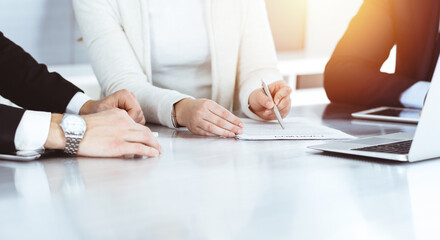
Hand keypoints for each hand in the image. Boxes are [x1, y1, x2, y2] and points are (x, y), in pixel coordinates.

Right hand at [44, 109, 161, 157]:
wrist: (72, 131)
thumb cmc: (82, 128)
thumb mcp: (103, 119)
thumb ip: (114, 124)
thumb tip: (121, 135)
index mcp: (119, 115)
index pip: (137, 124)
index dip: (145, 133)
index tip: (149, 138)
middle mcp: (123, 122)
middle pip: (145, 131)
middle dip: (153, 140)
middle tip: (158, 146)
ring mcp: (122, 134)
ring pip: (145, 138)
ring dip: (154, 146)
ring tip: (158, 151)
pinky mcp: (119, 145)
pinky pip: (139, 148)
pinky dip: (149, 151)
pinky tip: (153, 154)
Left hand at [80, 89, 145, 124]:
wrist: (91, 111)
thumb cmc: (95, 111)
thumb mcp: (103, 113)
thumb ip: (116, 117)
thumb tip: (127, 126)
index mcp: (125, 94)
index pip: (136, 111)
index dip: (130, 121)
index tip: (119, 126)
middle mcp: (131, 97)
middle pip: (140, 115)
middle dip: (130, 124)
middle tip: (117, 127)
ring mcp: (133, 104)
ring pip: (140, 119)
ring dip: (131, 125)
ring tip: (118, 125)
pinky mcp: (133, 111)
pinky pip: (138, 121)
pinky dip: (131, 126)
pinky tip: (121, 125)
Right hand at [175, 98, 243, 137]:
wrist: (184, 110)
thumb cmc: (200, 107)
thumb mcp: (210, 105)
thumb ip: (220, 112)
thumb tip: (234, 122)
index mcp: (207, 104)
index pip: (224, 113)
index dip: (234, 119)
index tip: (241, 124)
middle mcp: (201, 112)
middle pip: (219, 121)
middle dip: (232, 127)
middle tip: (240, 131)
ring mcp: (197, 121)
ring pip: (213, 128)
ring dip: (225, 132)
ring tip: (233, 134)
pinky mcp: (194, 128)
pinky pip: (207, 133)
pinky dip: (216, 135)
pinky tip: (223, 135)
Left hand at [248, 80, 291, 119]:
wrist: (257, 106)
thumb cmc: (258, 97)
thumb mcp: (257, 96)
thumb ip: (263, 99)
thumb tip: (270, 104)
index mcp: (280, 85)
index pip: (287, 89)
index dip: (281, 95)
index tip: (275, 101)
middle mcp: (285, 94)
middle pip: (287, 101)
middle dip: (277, 107)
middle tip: (268, 109)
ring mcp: (286, 103)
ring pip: (285, 109)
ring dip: (275, 112)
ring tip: (266, 112)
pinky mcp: (284, 111)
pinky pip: (282, 114)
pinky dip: (275, 116)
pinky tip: (268, 114)